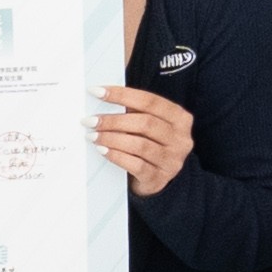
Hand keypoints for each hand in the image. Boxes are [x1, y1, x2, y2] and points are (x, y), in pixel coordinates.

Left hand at [95, 82, 194, 200]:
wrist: (156, 179)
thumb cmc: (149, 144)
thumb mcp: (149, 126)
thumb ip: (134, 110)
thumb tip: (103, 95)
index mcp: (180, 118)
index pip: (150, 101)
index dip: (122, 95)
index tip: (97, 92)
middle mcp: (180, 139)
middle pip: (145, 123)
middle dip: (114, 120)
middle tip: (91, 121)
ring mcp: (172, 160)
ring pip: (140, 145)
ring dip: (111, 138)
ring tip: (92, 136)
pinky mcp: (159, 178)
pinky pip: (135, 165)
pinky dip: (116, 156)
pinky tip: (102, 150)